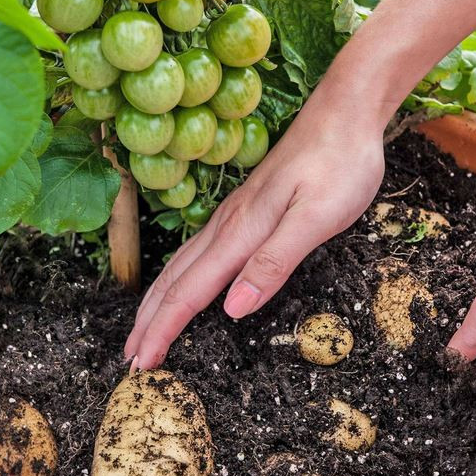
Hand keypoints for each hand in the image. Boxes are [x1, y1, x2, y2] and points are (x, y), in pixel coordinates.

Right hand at [124, 79, 386, 369]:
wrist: (346, 112)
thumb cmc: (339, 163)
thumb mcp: (316, 218)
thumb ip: (274, 262)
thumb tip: (233, 310)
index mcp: (242, 231)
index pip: (191, 291)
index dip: (164, 329)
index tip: (141, 363)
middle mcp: (229, 223)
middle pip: (177, 279)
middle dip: (149, 320)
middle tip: (130, 358)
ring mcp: (235, 214)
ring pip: (184, 263)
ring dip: (160, 299)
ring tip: (144, 327)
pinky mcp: (247, 208)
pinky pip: (200, 250)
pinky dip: (181, 276)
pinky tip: (184, 280)